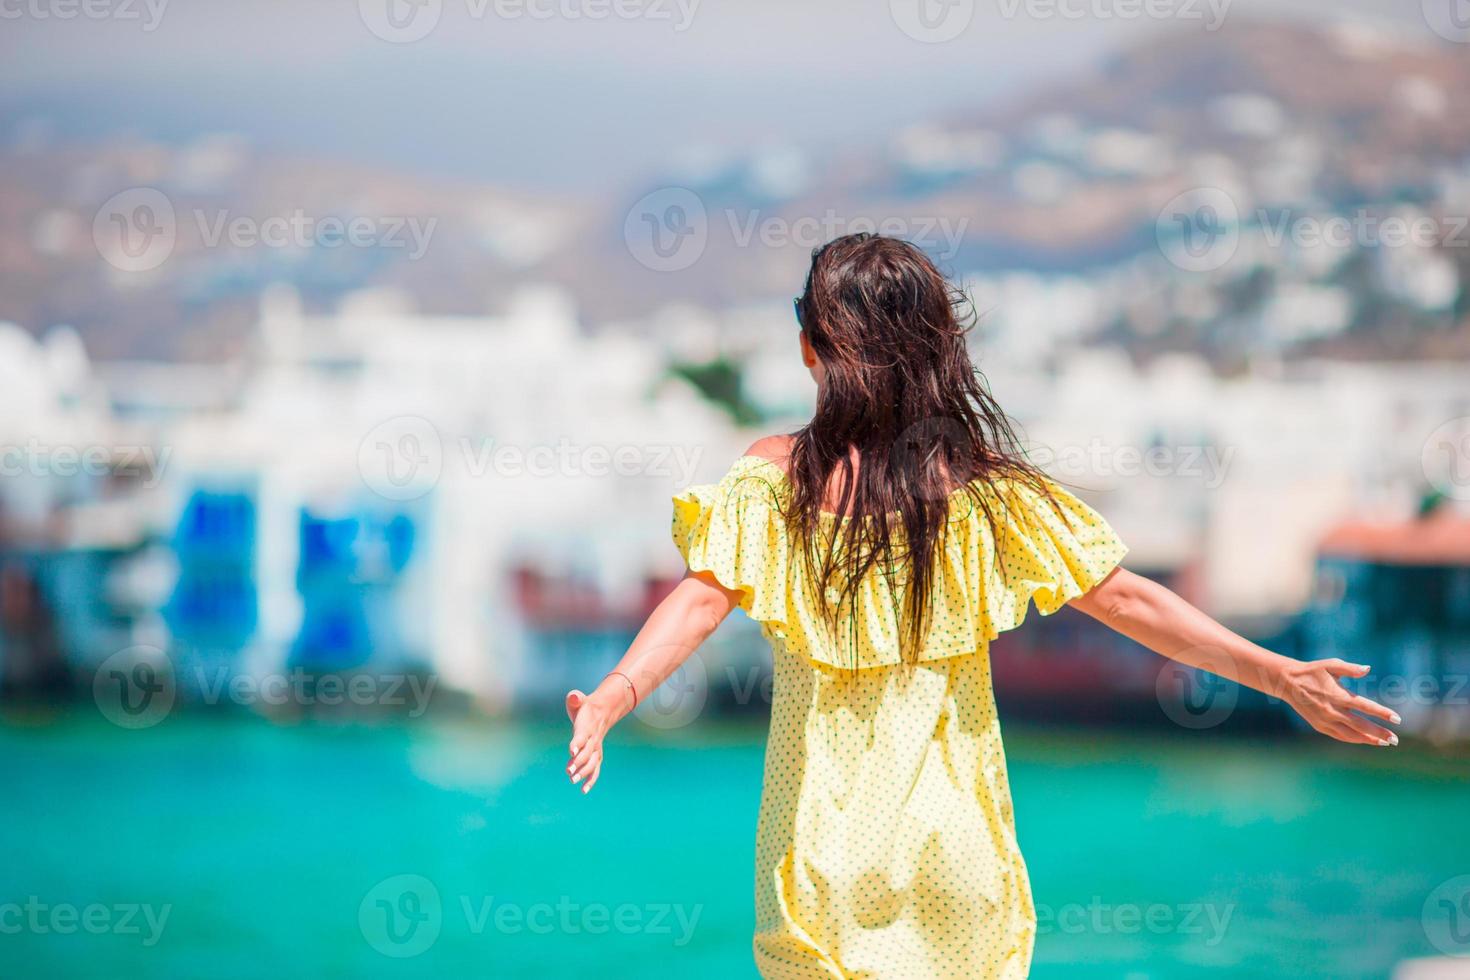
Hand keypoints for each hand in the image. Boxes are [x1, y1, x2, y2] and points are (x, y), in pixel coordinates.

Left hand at [566, 689, 613, 793]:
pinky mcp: (596, 756)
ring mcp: (596, 749)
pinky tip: (584, 790)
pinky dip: (591, 780)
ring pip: (592, 763)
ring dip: (583, 772)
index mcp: (587, 727)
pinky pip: (595, 769)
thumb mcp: (579, 700)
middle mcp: (593, 740)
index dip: (577, 743)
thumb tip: (573, 697)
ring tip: (573, 780)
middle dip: (578, 763)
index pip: (582, 736)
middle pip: (587, 753)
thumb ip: (574, 698)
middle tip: (569, 773)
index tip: (571, 751)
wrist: (601, 713)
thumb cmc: (585, 708)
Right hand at [1280, 658, 1400, 746]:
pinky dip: (1354, 739)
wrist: (1288, 682)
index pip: (1365, 706)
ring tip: (1384, 743)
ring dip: (1369, 740)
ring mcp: (1325, 720)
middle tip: (1395, 739)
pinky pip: (1340, 736)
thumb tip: (1367, 669)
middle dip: (1380, 733)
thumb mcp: (1330, 665)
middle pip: (1361, 725)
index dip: (1382, 713)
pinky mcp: (1319, 725)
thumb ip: (1350, 669)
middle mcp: (1332, 710)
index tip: (1397, 719)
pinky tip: (1365, 740)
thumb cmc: (1312, 671)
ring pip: (1351, 734)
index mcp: (1337, 695)